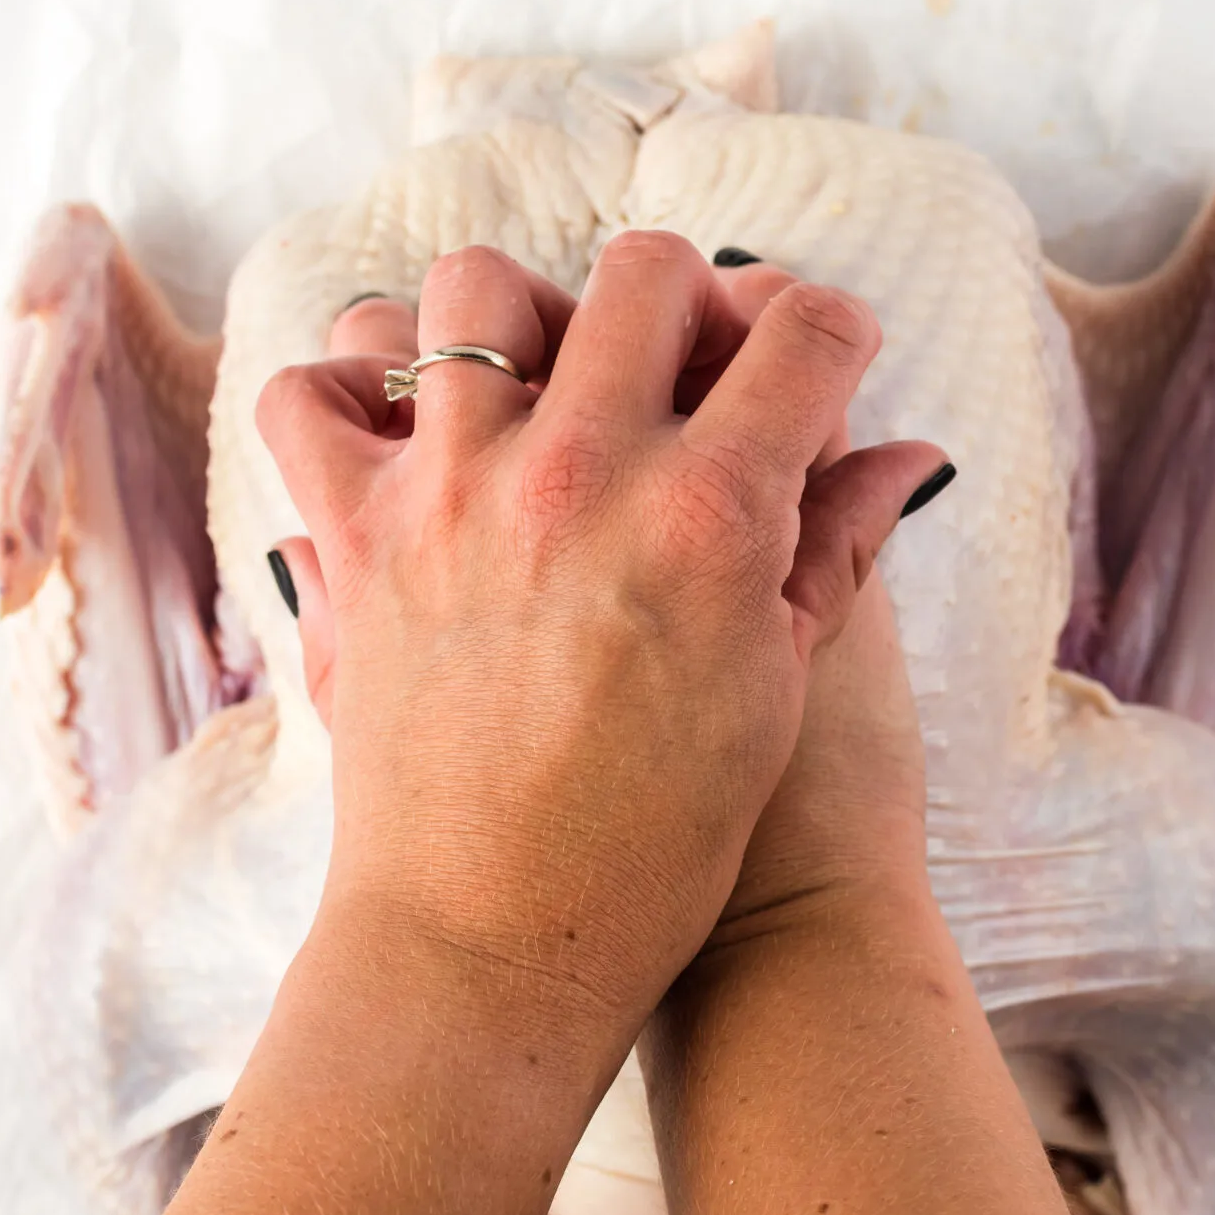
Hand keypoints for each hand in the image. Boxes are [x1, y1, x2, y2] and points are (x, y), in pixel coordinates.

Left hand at [257, 233, 942, 1054]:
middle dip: (689, 298)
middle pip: (646, 270)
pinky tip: (403, 435)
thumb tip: (904, 457)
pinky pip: (310, 396)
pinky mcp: (355, 535)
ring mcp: (454, 491)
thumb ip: (833, 551)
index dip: (833, 335)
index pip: (805, 333)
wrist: (494, 945)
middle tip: (686, 367)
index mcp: (714, 511)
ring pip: (473, 291)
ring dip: (521, 318)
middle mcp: (582, 470)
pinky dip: (344, 393)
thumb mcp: (777, 691)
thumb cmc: (657, 842)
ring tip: (542, 386)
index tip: (821, 364)